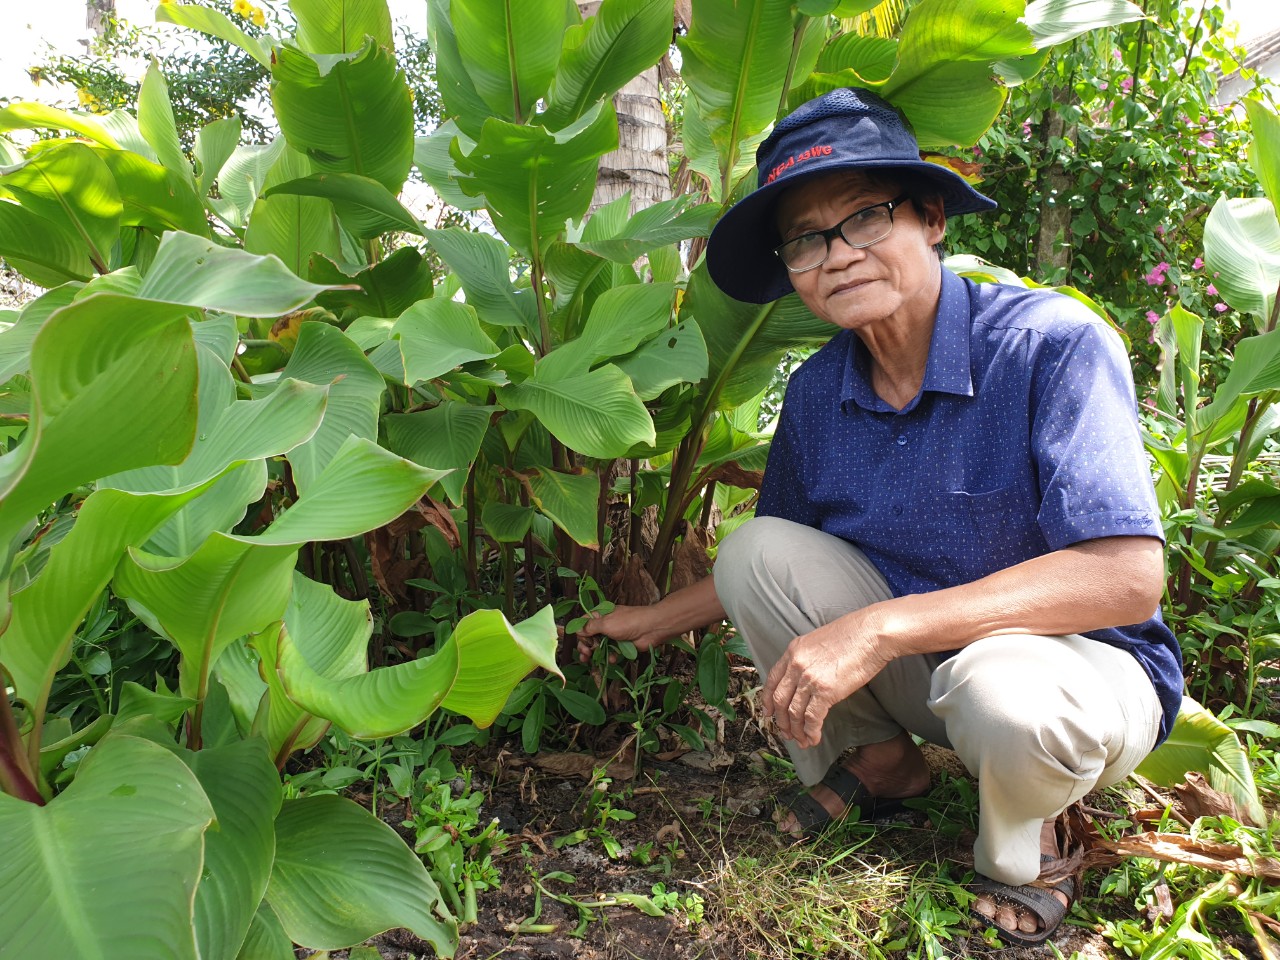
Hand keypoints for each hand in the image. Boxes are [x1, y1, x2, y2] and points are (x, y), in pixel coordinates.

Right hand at [575, 605, 667, 662]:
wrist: (651, 629)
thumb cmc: (629, 622)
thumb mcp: (606, 623)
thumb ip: (590, 627)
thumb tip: (577, 630)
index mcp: (601, 615)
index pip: (584, 623)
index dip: (580, 633)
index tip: (581, 641)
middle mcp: (605, 625)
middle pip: (589, 637)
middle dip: (585, 646)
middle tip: (585, 654)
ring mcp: (613, 636)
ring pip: (599, 647)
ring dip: (595, 654)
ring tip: (590, 660)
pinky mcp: (621, 646)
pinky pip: (610, 653)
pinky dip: (609, 657)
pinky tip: (612, 659)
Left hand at [762, 610, 890, 748]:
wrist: (872, 632)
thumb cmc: (854, 635)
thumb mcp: (819, 642)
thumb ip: (808, 659)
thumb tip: (808, 678)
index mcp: (793, 651)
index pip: (772, 680)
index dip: (767, 700)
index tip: (768, 713)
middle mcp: (796, 665)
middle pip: (780, 699)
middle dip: (781, 721)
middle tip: (786, 733)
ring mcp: (809, 678)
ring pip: (793, 712)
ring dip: (796, 730)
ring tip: (802, 741)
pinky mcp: (826, 691)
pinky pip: (812, 718)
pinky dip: (811, 731)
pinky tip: (814, 738)